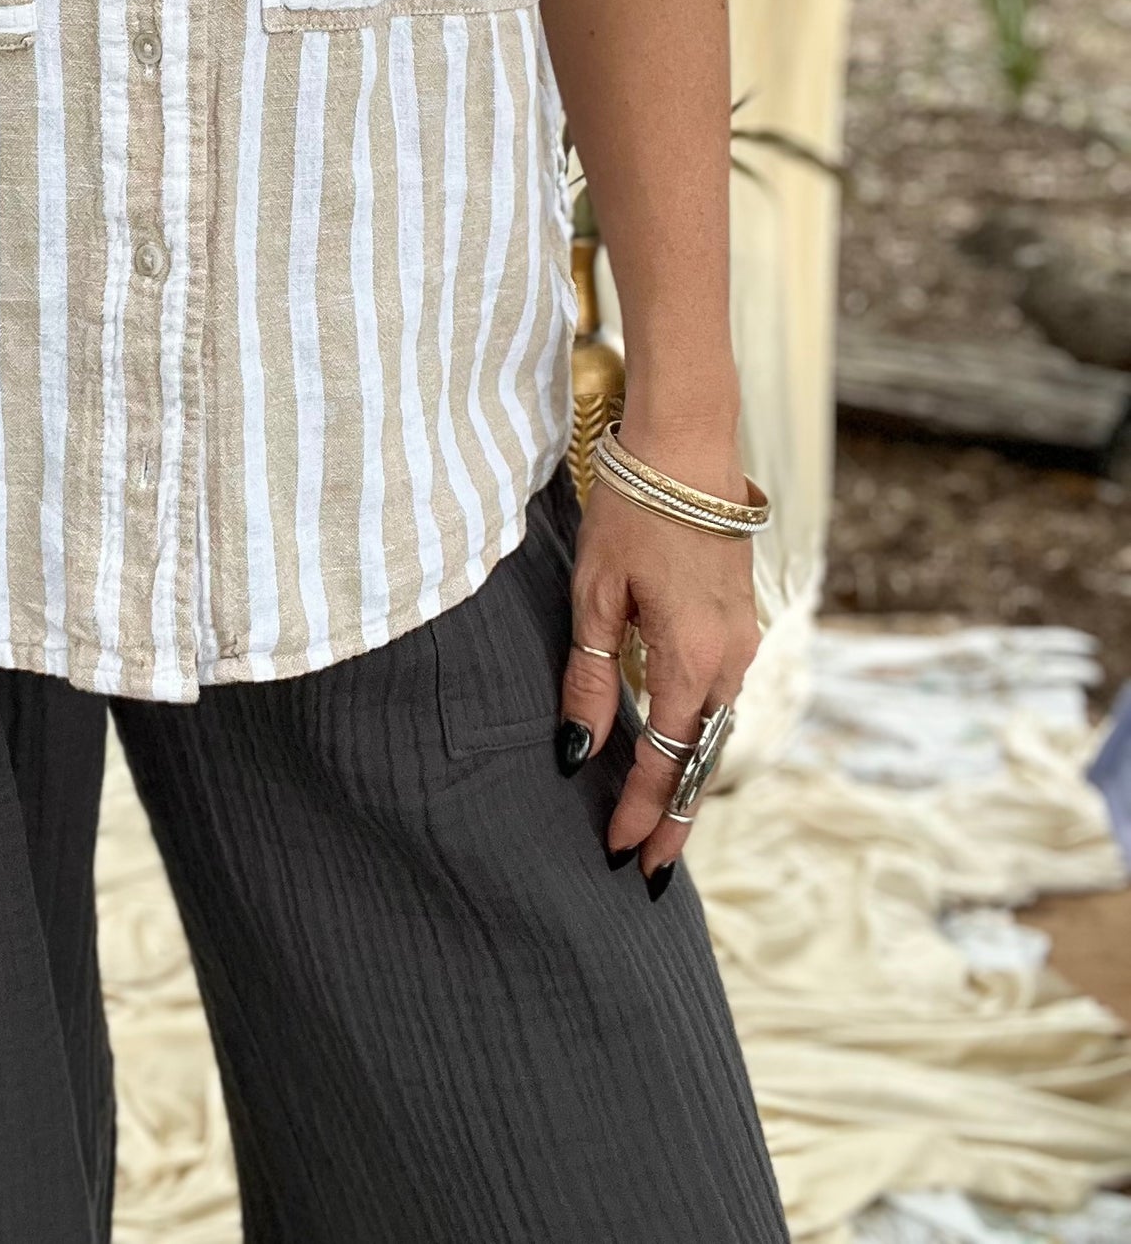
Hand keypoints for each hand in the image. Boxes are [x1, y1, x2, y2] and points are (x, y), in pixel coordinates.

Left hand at [556, 434, 759, 891]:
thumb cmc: (633, 514)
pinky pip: (721, 694)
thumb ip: (592, 678)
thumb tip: (578, 752)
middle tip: (652, 869)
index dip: (641, 812)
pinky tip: (679, 743)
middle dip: (675, 815)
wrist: (688, 450)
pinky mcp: (739, 620)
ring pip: (716, 727)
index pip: (666, 761)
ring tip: (659, 818)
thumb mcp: (596, 596)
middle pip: (702, 759)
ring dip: (688, 775)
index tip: (621, 856)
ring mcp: (742, 640)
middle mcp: (729, 661)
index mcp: (692, 662)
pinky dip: (700, 732)